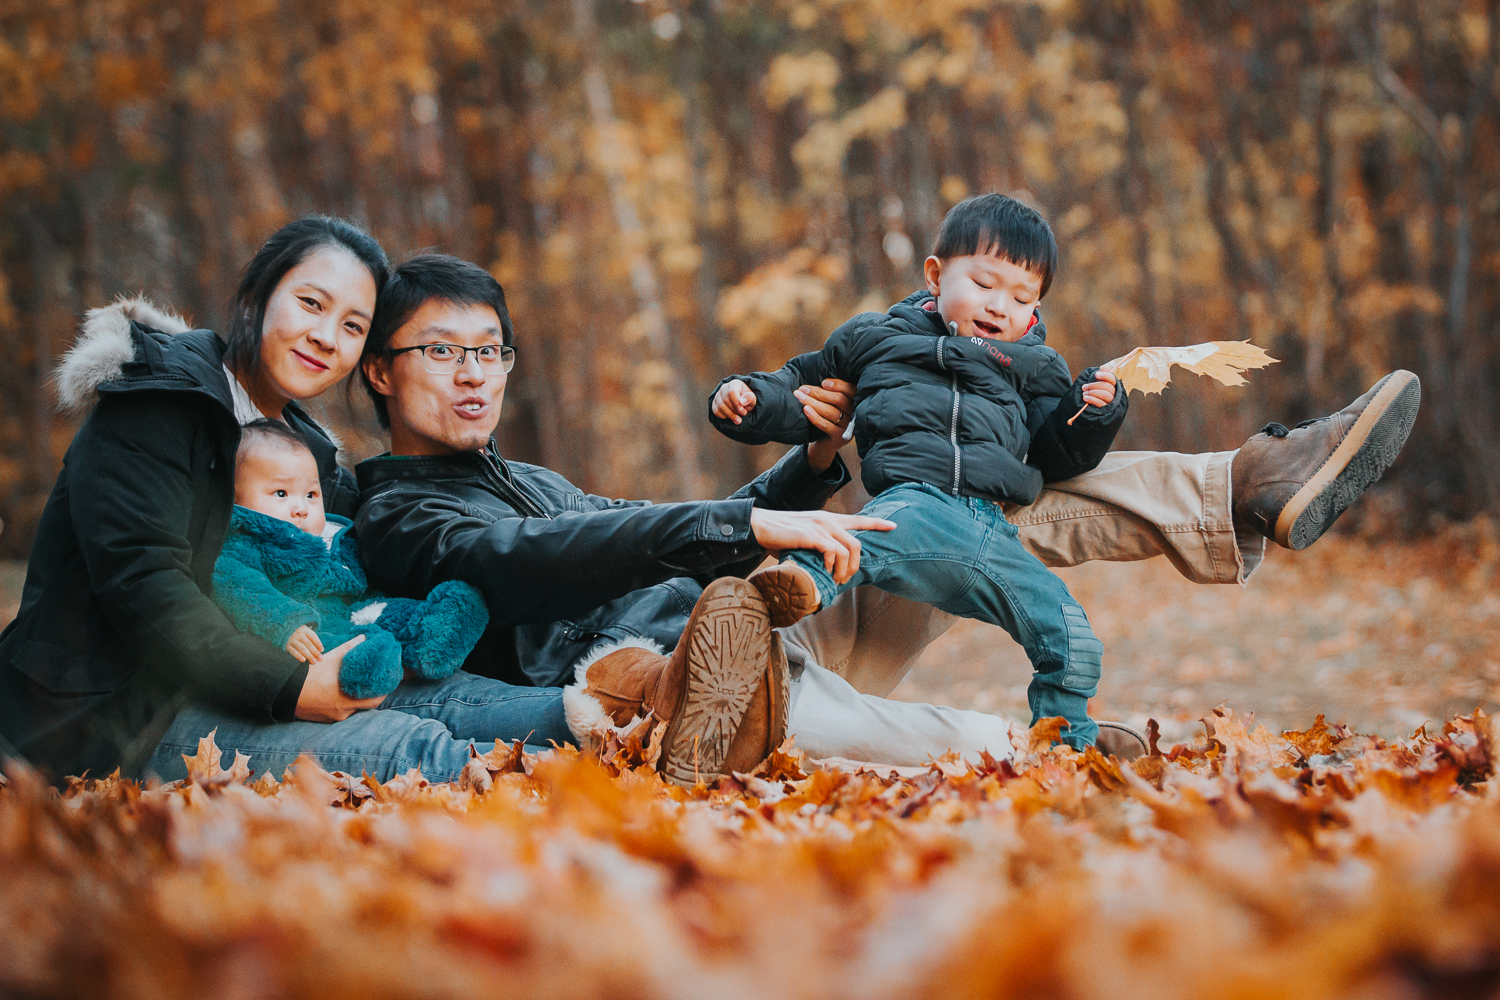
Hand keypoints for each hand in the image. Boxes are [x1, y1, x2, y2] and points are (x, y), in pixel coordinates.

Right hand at [285, 625, 323, 663]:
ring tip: (314, 661)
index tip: (322, 650)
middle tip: (320, 658)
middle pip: (308, 644)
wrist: (286, 634)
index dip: (318, 644)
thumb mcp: (307, 634)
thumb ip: (314, 641)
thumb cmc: (301, 636)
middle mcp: (298, 634)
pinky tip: (303, 660)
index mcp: (304, 630)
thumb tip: (321, 651)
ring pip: (302, 648)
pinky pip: (293, 652)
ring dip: (309, 655)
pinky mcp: (287, 646)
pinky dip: (298, 656)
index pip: (313, 637)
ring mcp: (292, 640)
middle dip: (315, 652)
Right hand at [294, 635, 385, 722]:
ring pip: (352, 710)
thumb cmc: (310, 675)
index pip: (375, 700)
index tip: (387, 685)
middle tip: (375, 687)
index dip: (383, 693)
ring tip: (359, 689)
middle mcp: (343, 711)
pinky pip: (339, 713)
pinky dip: (343, 705)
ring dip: (356, 701)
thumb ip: (349, 648)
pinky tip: (342, 696)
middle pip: (364, 706)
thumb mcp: (331, 659)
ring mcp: (334, 717)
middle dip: (370, 697)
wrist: (287, 691)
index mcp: (348, 699)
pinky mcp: (325, 719)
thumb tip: (363, 638)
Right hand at [712, 379, 756, 423]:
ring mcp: (718, 395)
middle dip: (735, 410)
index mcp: (734, 384)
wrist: (742, 404)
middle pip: (725, 400)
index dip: (736, 403)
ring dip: (730, 415)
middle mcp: (724, 388)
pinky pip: (716, 411)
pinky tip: (731, 417)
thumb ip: (749, 398)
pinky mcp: (714, 404)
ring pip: (720, 407)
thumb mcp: (752, 398)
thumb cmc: (747, 400)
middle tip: (743, 414)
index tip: (743, 411)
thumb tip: (742, 402)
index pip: (731, 392)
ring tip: (738, 419)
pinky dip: (724, 417)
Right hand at [749, 508, 895, 584]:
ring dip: (845, 570)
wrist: (759, 526)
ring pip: (848, 549)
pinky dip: (831, 565)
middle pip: (857, 543)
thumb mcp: (804, 537)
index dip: (877, 523)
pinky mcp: (810, 534)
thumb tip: (825, 566)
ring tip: (835, 580)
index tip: (893, 526)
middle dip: (856, 565)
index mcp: (828, 519)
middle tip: (845, 579)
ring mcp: (820, 526)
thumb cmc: (779, 536)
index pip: (859, 518)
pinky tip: (824, 571)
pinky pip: (832, 551)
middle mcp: (828, 520)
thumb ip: (818, 545)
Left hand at [799, 378, 855, 472]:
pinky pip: (825, 425)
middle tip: (802, 388)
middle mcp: (855, 414)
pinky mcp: (839, 438)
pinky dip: (814, 416)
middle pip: (838, 400)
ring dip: (813, 402)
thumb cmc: (827, 417)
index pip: (850, 390)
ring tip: (799, 396)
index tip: (823, 382)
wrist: (825, 444)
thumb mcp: (832, 402)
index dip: (837, 385)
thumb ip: (830, 390)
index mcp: (856, 402)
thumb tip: (817, 370)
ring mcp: (848, 427)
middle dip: (819, 392)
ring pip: (831, 411)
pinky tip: (805, 409)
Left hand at [1082, 369, 1116, 408]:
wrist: (1085, 404)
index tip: (1096, 375)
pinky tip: (1086, 398)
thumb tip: (1105, 367)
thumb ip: (1100, 374)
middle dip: (1094, 385)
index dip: (1105, 376)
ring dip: (1093, 392)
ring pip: (1105, 395)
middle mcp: (1113, 394)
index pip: (1112, 379)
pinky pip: (1101, 403)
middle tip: (1084, 387)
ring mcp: (1110, 402)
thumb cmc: (1091, 391)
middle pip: (1107, 387)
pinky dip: (1092, 399)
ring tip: (1084, 393)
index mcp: (1111, 386)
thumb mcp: (1094, 382)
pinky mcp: (1105, 409)